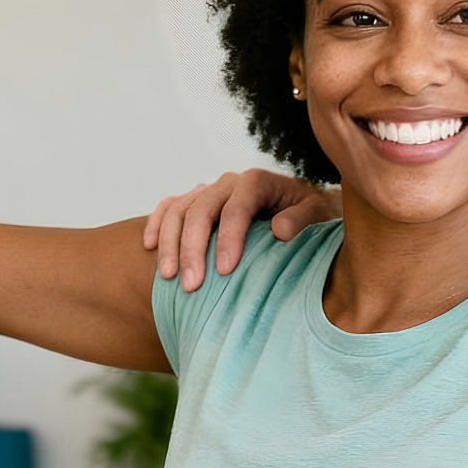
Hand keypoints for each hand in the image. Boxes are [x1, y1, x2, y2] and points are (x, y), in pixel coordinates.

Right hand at [142, 170, 340, 291]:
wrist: (302, 211)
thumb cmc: (310, 218)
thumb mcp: (319, 215)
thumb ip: (303, 219)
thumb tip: (279, 230)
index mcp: (258, 182)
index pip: (236, 207)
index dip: (228, 237)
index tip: (224, 270)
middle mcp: (229, 183)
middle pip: (201, 209)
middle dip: (193, 248)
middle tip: (191, 285)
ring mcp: (209, 191)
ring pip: (179, 210)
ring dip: (169, 243)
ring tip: (169, 277)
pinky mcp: (195, 202)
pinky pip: (168, 208)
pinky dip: (156, 224)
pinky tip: (149, 248)